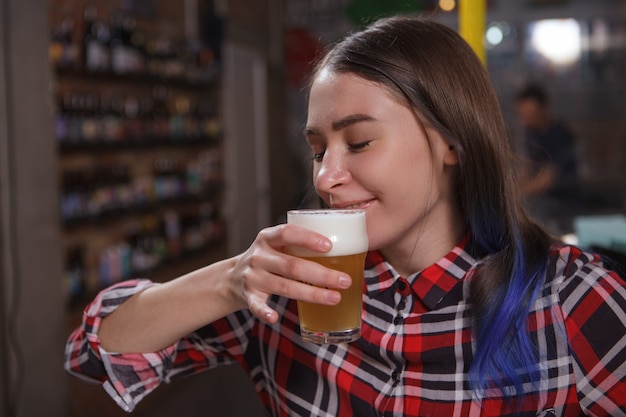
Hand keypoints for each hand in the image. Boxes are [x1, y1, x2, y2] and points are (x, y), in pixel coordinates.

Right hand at [228, 224, 352, 323]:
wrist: (231, 278)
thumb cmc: (267, 259)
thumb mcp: (276, 246)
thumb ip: (299, 246)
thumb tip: (345, 250)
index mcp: (268, 238)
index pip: (287, 233)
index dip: (308, 238)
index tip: (329, 246)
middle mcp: (259, 256)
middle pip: (292, 265)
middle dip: (321, 274)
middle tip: (345, 281)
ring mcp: (252, 276)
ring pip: (283, 286)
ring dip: (310, 293)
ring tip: (334, 298)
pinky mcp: (248, 296)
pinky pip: (256, 305)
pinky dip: (264, 312)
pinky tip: (274, 318)